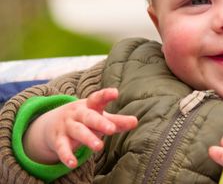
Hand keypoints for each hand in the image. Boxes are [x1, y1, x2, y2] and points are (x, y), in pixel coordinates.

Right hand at [23, 88, 137, 167]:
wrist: (51, 123)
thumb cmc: (84, 118)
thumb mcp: (99, 117)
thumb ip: (117, 120)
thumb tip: (136, 121)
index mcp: (90, 106)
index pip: (98, 98)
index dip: (106, 95)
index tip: (115, 92)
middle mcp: (78, 114)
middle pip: (89, 117)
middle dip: (100, 123)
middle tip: (111, 129)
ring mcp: (67, 126)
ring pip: (78, 131)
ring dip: (88, 139)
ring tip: (99, 147)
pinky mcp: (58, 140)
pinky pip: (62, 148)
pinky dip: (67, 156)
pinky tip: (73, 164)